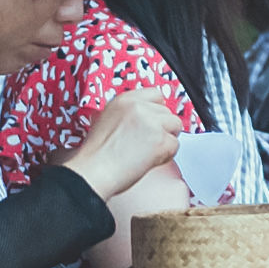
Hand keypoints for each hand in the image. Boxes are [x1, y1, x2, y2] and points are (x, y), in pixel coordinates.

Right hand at [56, 90, 183, 202]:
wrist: (92, 173)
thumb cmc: (95, 156)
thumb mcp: (105, 121)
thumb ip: (127, 115)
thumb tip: (144, 118)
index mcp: (124, 100)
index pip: (155, 94)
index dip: (157, 111)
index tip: (154, 122)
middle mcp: (139, 107)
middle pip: (168, 111)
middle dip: (162, 128)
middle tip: (148, 143)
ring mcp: (151, 122)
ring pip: (176, 126)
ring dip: (167, 140)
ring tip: (148, 152)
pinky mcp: (159, 140)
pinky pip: (175, 146)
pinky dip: (166, 156)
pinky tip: (149, 161)